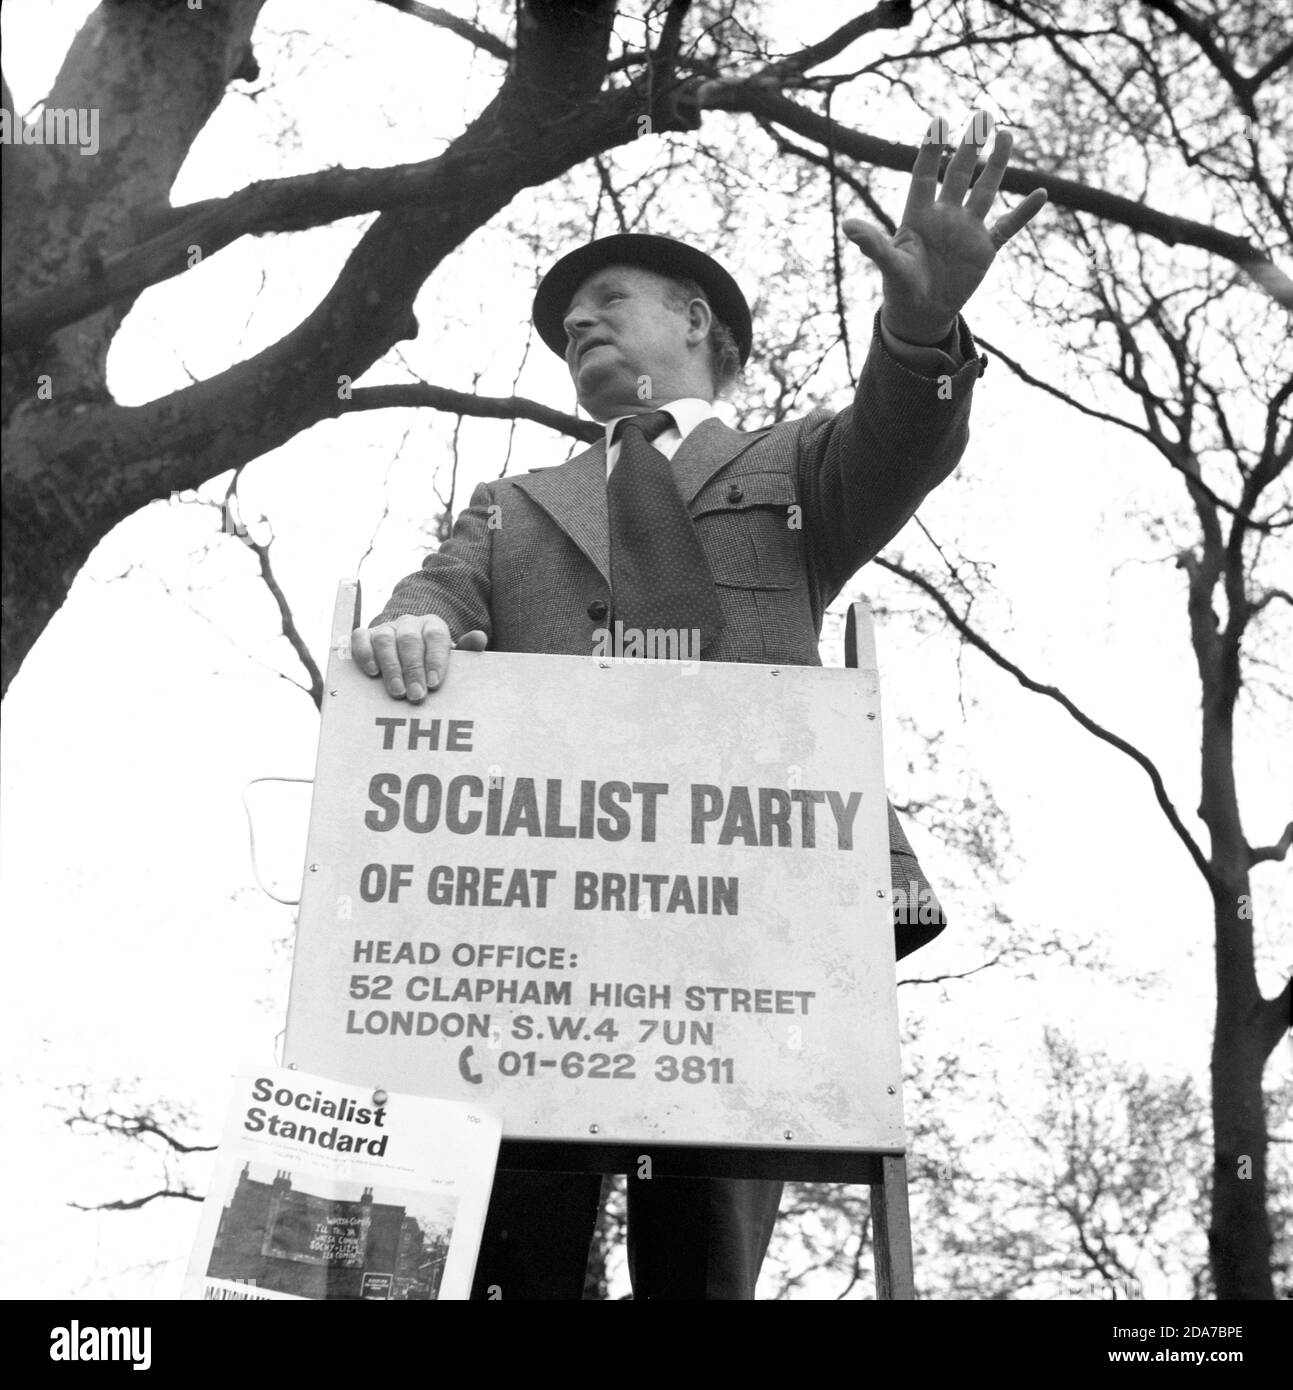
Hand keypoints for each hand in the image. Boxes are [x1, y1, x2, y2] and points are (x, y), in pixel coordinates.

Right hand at [351, 614, 487, 702]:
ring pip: (384, 640)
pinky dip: (364, 654)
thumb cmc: (433, 660)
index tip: (434, 684)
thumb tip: (479, 638)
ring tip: (397, 692)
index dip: (435, 659)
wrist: (408, 650)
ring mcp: (386, 628)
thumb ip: (467, 650)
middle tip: (416, 695)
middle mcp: (409, 623)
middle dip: (413, 669)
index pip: (436, 636)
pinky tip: (372, 673)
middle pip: (410, 640)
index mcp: (433, 625)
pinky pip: (360, 638)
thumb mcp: (452, 657)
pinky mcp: (365, 636)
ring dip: (391, 667)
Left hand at [842, 112, 1046, 344]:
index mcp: (919, 215)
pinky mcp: (984, 249)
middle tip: (982, 116)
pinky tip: (1041, 194)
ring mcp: (967, 230)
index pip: (925, 175)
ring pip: (985, 190)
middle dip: (970, 146)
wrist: (922, 314)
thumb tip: (847, 226)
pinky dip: (1024, 213)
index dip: (931, 150)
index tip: (938, 121)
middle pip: (959, 174)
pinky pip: (1008, 226)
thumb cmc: (901, 288)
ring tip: (1006, 135)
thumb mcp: (889, 265)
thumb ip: (872, 244)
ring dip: (997, 165)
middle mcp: (945, 216)